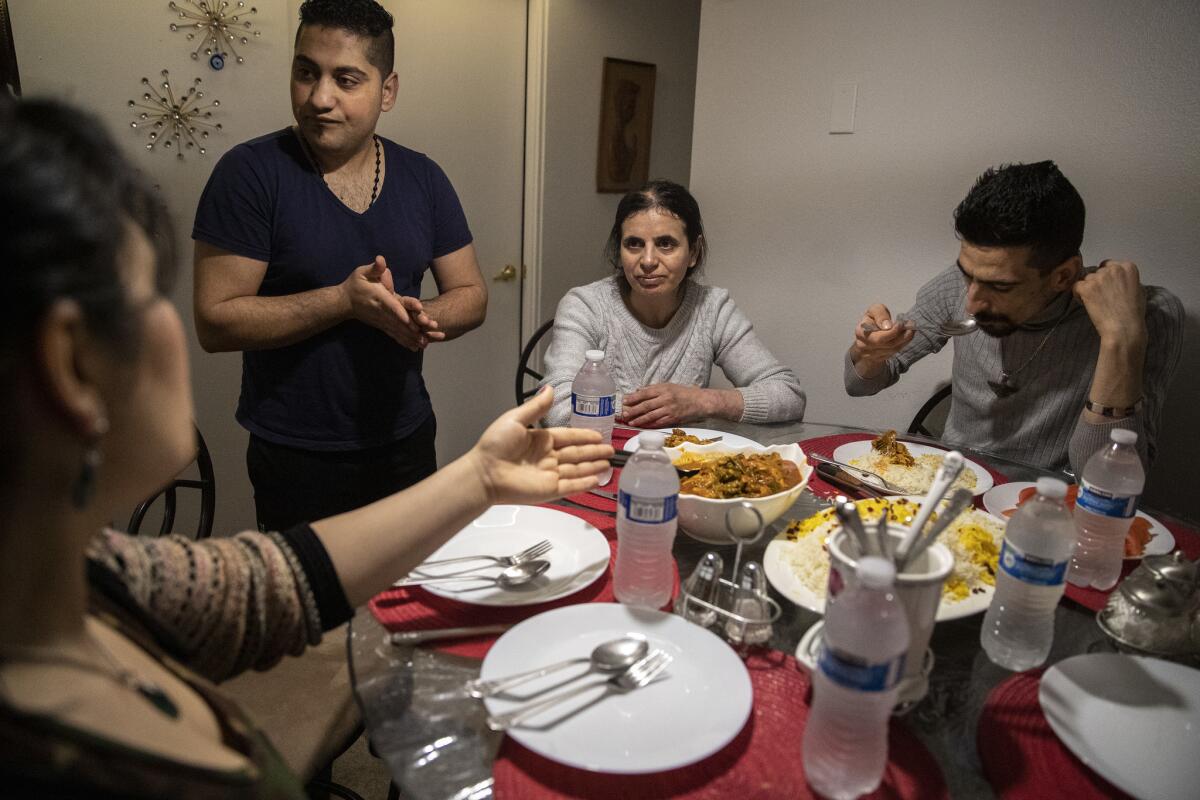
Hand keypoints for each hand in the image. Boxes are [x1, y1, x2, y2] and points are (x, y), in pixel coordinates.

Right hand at [341, 256, 444, 350]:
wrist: (344, 302)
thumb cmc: (355, 285)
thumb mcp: (362, 272)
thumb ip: (374, 268)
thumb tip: (380, 260)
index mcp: (380, 298)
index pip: (392, 307)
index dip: (402, 314)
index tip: (411, 321)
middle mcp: (382, 313)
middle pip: (399, 322)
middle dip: (413, 330)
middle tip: (427, 337)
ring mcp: (382, 321)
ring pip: (399, 331)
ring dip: (412, 338)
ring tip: (426, 345)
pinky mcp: (382, 326)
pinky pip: (395, 335)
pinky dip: (405, 342)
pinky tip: (416, 348)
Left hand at [467, 387, 613, 504]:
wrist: (485, 472)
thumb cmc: (497, 444)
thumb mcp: (515, 419)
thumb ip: (536, 407)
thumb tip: (550, 388)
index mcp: (541, 439)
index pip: (568, 437)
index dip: (584, 436)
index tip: (599, 435)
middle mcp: (548, 457)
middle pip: (576, 453)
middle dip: (594, 451)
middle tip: (611, 449)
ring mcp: (550, 475)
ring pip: (577, 469)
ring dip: (593, 466)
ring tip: (609, 463)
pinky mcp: (550, 490)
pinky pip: (571, 486)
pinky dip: (585, 484)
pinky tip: (597, 480)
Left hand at [618, 383, 709, 427]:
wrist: (700, 401)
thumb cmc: (684, 393)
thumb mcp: (669, 386)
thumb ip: (653, 388)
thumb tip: (638, 391)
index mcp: (663, 389)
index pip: (644, 393)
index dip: (633, 397)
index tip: (624, 401)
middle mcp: (665, 399)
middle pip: (646, 405)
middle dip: (633, 410)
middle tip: (624, 414)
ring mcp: (669, 410)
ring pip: (651, 415)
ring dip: (639, 419)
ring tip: (630, 422)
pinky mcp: (673, 419)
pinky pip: (658, 422)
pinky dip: (649, 424)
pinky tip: (642, 426)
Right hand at [849, 304, 914, 368]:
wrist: (868, 331)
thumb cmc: (872, 318)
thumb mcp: (874, 310)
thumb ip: (879, 314)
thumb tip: (887, 326)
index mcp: (861, 333)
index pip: (878, 338)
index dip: (892, 332)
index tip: (901, 322)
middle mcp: (864, 346)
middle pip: (888, 345)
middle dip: (902, 335)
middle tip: (910, 324)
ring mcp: (871, 354)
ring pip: (893, 349)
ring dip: (905, 339)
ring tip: (910, 328)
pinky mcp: (879, 358)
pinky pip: (894, 352)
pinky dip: (903, 343)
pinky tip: (906, 335)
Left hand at [1073, 260, 1146, 343]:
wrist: (1124, 328)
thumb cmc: (1133, 313)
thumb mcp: (1138, 289)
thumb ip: (1127, 279)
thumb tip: (1119, 278)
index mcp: (1128, 267)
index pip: (1109, 264)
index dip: (1106, 276)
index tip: (1108, 287)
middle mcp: (1113, 269)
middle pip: (1097, 272)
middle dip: (1098, 282)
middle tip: (1102, 297)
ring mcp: (1099, 278)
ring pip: (1087, 279)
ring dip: (1089, 289)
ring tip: (1097, 302)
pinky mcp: (1087, 287)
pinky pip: (1076, 286)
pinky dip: (1078, 295)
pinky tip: (1087, 304)